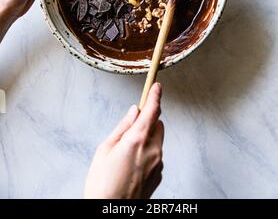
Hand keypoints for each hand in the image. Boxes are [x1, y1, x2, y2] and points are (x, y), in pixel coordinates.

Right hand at [84, 83, 163, 198]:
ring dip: (147, 138)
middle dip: (148, 121)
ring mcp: (158, 164)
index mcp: (137, 140)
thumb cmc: (102, 184)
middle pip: (157, 124)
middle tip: (131, 128)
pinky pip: (156, 155)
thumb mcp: (105, 149)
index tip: (157, 86)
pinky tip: (132, 165)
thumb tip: (134, 111)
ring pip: (157, 140)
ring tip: (127, 153)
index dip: (155, 95)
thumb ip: (122, 127)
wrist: (110, 213)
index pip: (152, 110)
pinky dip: (148, 153)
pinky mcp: (159, 175)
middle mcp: (152, 150)